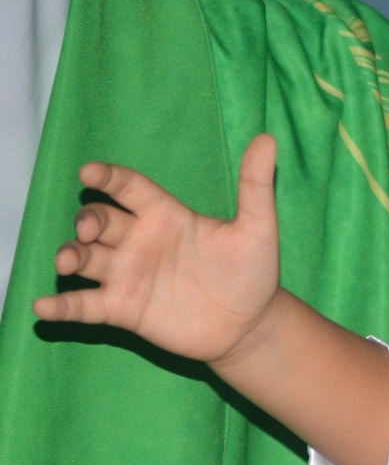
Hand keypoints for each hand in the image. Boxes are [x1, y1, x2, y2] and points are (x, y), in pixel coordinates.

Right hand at [33, 133, 283, 363]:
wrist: (251, 325)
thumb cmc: (253, 272)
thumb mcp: (258, 229)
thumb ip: (256, 186)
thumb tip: (268, 139)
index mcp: (165, 215)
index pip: (128, 187)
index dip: (108, 177)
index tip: (89, 171)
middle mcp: (139, 240)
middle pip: (98, 219)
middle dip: (86, 221)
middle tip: (88, 230)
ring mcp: (128, 274)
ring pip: (84, 257)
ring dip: (69, 255)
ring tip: (67, 262)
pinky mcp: (123, 309)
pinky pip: (84, 305)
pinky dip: (62, 306)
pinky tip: (44, 307)